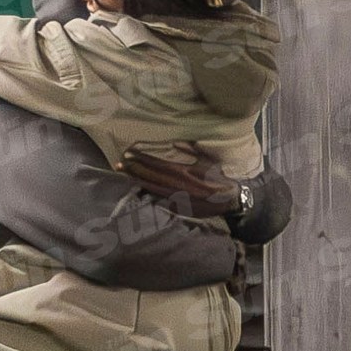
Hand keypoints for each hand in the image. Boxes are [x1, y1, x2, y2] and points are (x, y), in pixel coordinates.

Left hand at [116, 142, 241, 217]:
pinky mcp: (179, 208)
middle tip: (120, 164)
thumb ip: (191, 150)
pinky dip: (148, 192)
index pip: (158, 164)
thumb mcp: (208, 160)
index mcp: (185, 172)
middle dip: (135, 169)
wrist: (230, 201)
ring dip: (137, 180)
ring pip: (152, 188)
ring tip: (125, 174)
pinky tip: (139, 187)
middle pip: (151, 176)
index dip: (143, 159)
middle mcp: (178, 186)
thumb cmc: (220, 177)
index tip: (130, 153)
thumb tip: (176, 142)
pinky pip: (159, 199)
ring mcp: (177, 198)